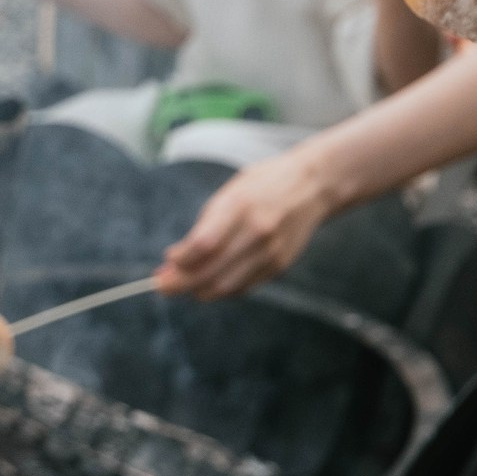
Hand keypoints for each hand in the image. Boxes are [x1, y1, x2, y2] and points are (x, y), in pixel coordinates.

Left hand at [157, 144, 340, 297]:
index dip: (179, 261)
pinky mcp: (279, 265)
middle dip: (179, 284)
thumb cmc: (264, 185)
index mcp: (241, 206)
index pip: (202, 245)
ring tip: (183, 285)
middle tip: (162, 285)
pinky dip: (221, 289)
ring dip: (198, 291)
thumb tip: (175, 259)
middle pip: (210, 272)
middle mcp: (257, 231)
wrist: (314, 186)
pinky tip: (210, 282)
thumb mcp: (231, 192)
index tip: (167, 261)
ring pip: (225, 287)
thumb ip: (206, 226)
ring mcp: (271, 252)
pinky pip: (243, 287)